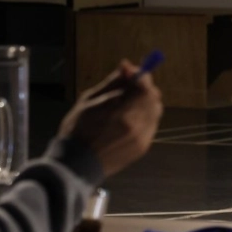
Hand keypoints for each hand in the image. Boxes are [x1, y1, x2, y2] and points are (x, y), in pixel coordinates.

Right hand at [57, 60, 163, 177]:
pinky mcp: (143, 147)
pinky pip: (151, 124)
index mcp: (122, 112)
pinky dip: (144, 116)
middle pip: (153, 97)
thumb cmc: (77, 130)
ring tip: (127, 103)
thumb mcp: (89, 100)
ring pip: (154, 111)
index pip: (144, 86)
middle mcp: (136, 126)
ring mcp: (142, 138)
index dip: (139, 75)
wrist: (76, 165)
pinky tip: (128, 118)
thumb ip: (112, 83)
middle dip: (143, 88)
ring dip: (145, 102)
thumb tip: (126, 67)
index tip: (129, 70)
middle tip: (129, 86)